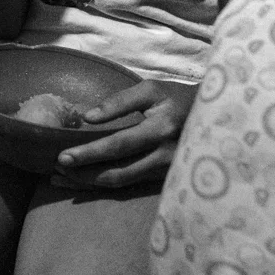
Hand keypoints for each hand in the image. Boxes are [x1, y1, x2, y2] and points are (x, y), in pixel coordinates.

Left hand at [51, 78, 197, 188]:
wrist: (218, 117)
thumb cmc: (178, 98)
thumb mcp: (152, 90)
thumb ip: (120, 102)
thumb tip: (89, 118)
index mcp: (161, 128)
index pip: (119, 145)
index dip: (90, 153)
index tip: (63, 156)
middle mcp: (165, 155)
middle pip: (118, 172)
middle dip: (85, 173)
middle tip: (57, 170)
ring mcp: (166, 172)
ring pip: (123, 184)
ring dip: (91, 183)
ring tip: (63, 178)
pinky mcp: (165, 180)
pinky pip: (130, 185)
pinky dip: (104, 185)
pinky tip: (84, 182)